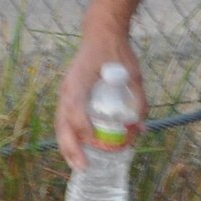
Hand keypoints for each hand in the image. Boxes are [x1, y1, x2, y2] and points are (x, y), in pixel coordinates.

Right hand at [55, 32, 143, 170]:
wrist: (102, 34)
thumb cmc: (117, 52)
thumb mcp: (134, 74)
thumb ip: (138, 99)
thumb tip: (140, 126)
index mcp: (80, 81)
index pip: (75, 110)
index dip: (85, 128)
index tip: (97, 142)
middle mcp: (68, 89)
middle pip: (62, 123)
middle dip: (71, 148)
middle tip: (84, 167)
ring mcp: (65, 92)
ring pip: (61, 124)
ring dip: (68, 146)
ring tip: (78, 164)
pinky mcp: (69, 94)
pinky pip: (65, 119)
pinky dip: (69, 135)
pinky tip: (79, 149)